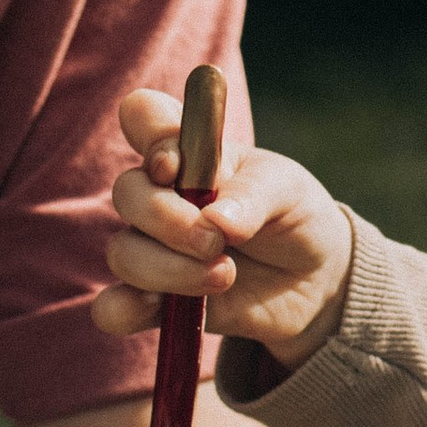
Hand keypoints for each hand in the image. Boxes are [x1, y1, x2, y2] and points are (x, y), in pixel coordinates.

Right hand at [94, 85, 356, 369]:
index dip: (150, 136)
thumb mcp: (288, 191)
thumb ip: (253, 196)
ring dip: (170, 270)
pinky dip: (125, 309)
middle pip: (127, 192)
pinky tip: (161, 308)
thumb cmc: (293, 213)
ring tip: (225, 276)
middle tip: (216, 242)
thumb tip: (217, 223)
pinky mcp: (156, 299)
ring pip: (123, 253)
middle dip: (168, 220)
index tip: (176, 166)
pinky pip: (113, 307)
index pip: (142, 116)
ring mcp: (154, 247)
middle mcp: (160, 195)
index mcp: (188, 151)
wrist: (313, 278)